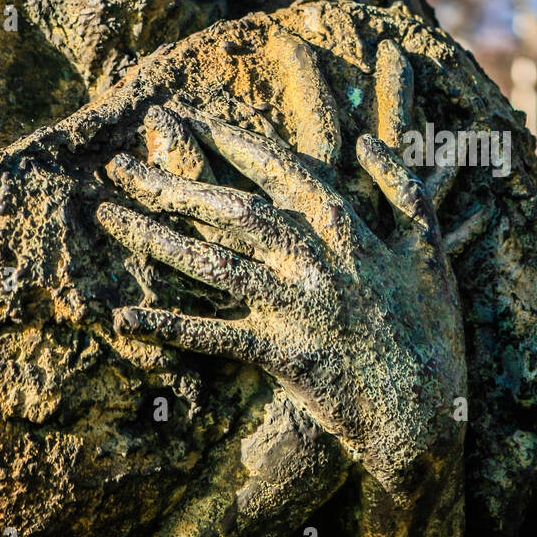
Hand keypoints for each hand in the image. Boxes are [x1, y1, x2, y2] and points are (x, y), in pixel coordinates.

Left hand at [97, 40, 482, 527]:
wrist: (431, 417)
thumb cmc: (432, 328)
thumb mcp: (429, 248)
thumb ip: (402, 188)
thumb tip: (366, 142)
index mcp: (345, 228)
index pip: (276, 169)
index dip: (229, 141)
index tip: (187, 119)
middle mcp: (311, 260)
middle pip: (227, 208)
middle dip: (168, 182)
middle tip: (118, 162)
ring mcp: (292, 307)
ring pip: (209, 263)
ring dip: (152, 236)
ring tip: (105, 213)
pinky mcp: (280, 355)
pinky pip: (214, 336)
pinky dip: (168, 325)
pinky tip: (123, 314)